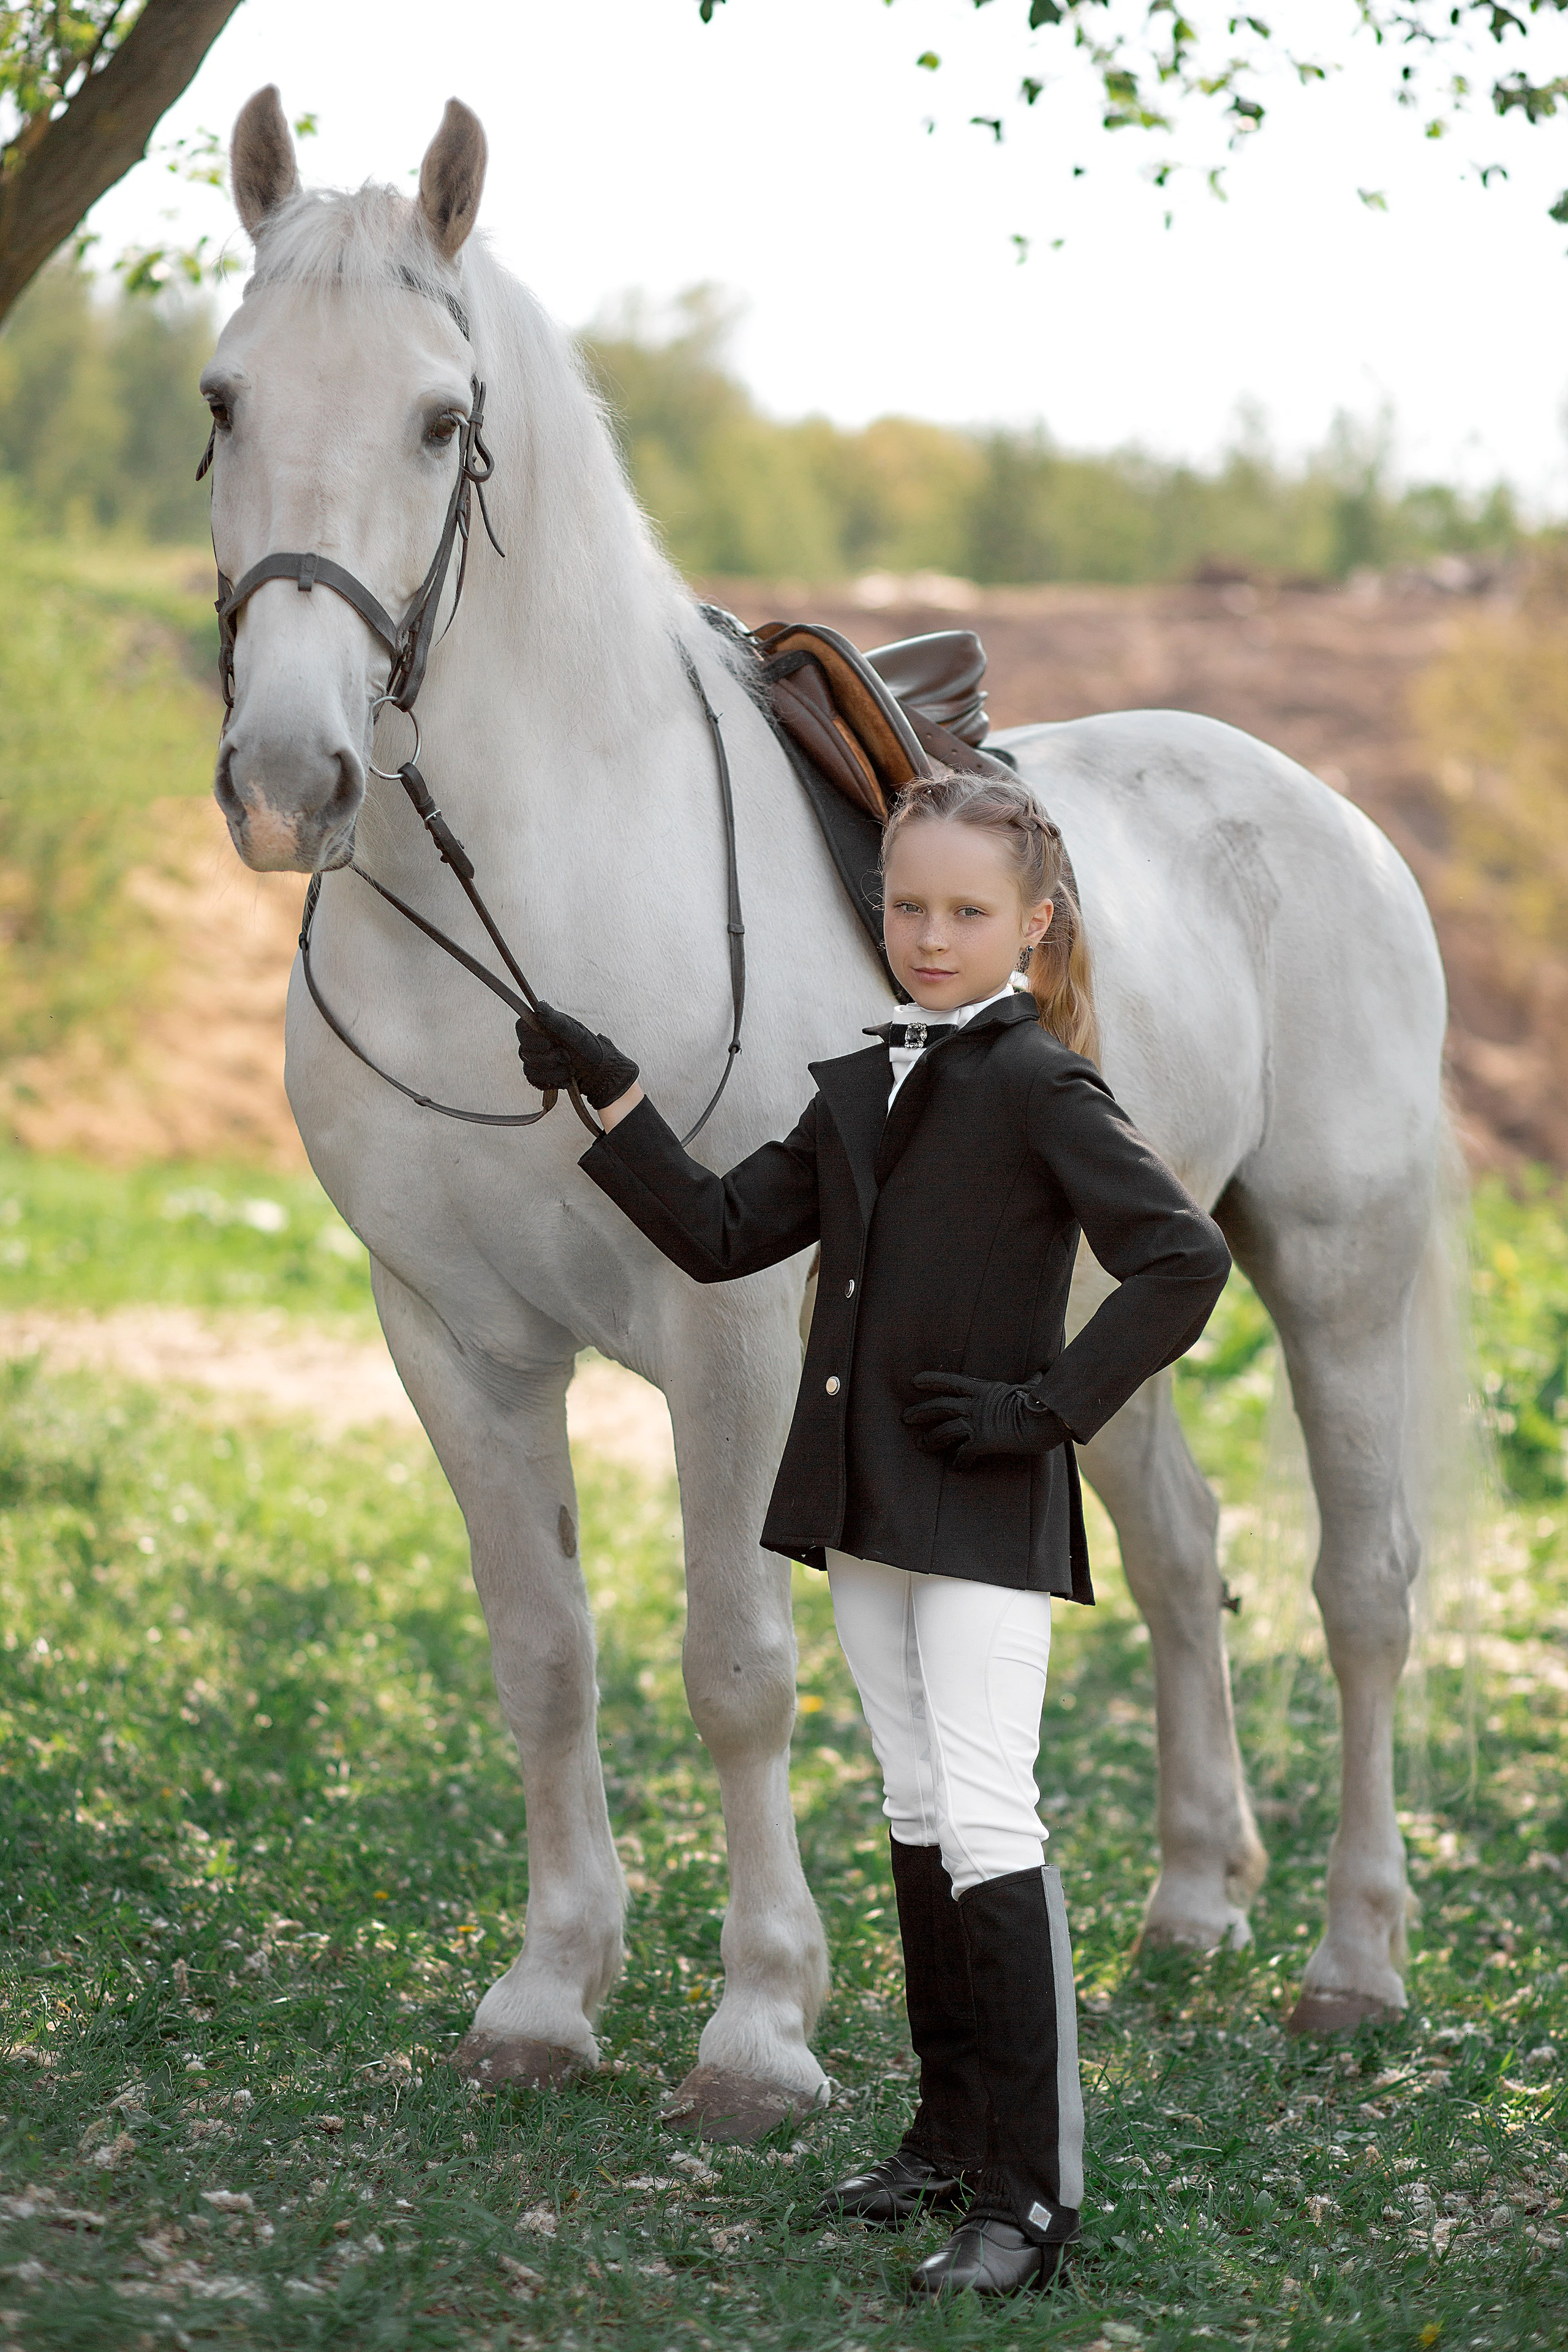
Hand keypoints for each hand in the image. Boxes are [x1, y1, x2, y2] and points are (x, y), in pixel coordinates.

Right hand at [516, 1001, 638, 1110]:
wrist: (601, 1074)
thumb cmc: (592, 1051)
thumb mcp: (576, 1034)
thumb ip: (556, 1021)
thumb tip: (539, 1006)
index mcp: (544, 1026)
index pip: (522, 1027)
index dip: (532, 1038)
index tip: (548, 1044)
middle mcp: (538, 1041)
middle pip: (525, 1050)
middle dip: (549, 1058)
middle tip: (567, 1056)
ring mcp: (537, 1059)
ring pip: (530, 1067)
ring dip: (553, 1071)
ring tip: (569, 1068)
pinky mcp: (539, 1075)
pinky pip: (534, 1080)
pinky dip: (551, 1080)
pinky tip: (563, 1077)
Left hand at [902, 1371, 1070, 1470]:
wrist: (1049, 1418)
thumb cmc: (1045, 1402)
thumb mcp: (1034, 1387)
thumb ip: (1032, 1382)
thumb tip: (1043, 1371)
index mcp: (987, 1389)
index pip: (953, 1381)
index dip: (933, 1380)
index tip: (915, 1380)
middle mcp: (978, 1404)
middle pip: (941, 1406)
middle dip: (921, 1411)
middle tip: (905, 1418)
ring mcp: (978, 1421)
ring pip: (946, 1429)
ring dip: (932, 1438)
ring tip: (921, 1445)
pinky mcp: (983, 1440)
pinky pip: (964, 1453)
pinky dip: (960, 1461)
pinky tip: (957, 1467)